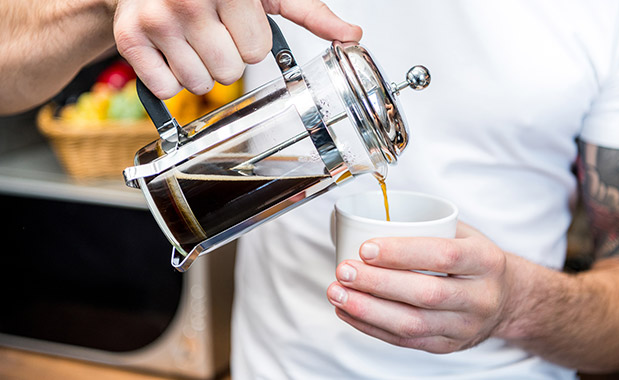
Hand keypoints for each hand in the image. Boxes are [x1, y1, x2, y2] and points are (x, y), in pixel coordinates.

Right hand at [112, 0, 361, 98]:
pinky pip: (166, 89)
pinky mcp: (129, 39)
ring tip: (190, 39)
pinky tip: (169, 50)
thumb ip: (308, 12)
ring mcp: (155, 20)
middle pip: (230, 70)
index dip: (248, 39)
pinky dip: (170, 78)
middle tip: (212, 30)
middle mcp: (188, 0)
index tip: (234, 19)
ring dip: (200, 69)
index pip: (255, 50)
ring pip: (200, 84)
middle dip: (226, 56)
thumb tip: (351, 36)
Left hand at [327, 222, 515, 352]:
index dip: (402, 253)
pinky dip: (371, 327)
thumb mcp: (464, 234)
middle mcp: (481, 297)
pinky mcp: (448, 346)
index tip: (366, 248)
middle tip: (345, 270)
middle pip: (425, 294)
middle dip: (378, 283)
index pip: (444, 256)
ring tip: (338, 293)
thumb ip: (427, 226)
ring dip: (368, 310)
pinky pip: (406, 341)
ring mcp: (465, 326)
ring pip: (412, 324)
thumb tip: (370, 217)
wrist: (507, 299)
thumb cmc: (474, 260)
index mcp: (486, 261)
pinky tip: (348, 310)